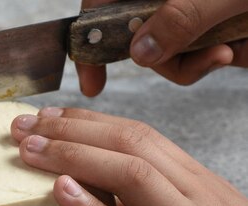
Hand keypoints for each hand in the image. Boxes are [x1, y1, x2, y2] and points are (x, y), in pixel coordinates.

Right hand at [77, 0, 247, 96]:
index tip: (91, 80)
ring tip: (229, 49)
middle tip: (201, 55)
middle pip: (138, 38)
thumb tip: (140, 52)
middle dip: (166, 57)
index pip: (103, 4)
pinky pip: (197, 59)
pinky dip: (215, 61)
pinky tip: (237, 47)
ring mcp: (189, 17)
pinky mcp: (212, 32)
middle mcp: (168, 1)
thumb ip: (179, 19)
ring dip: (196, 63)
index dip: (91, 38)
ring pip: (168, 55)